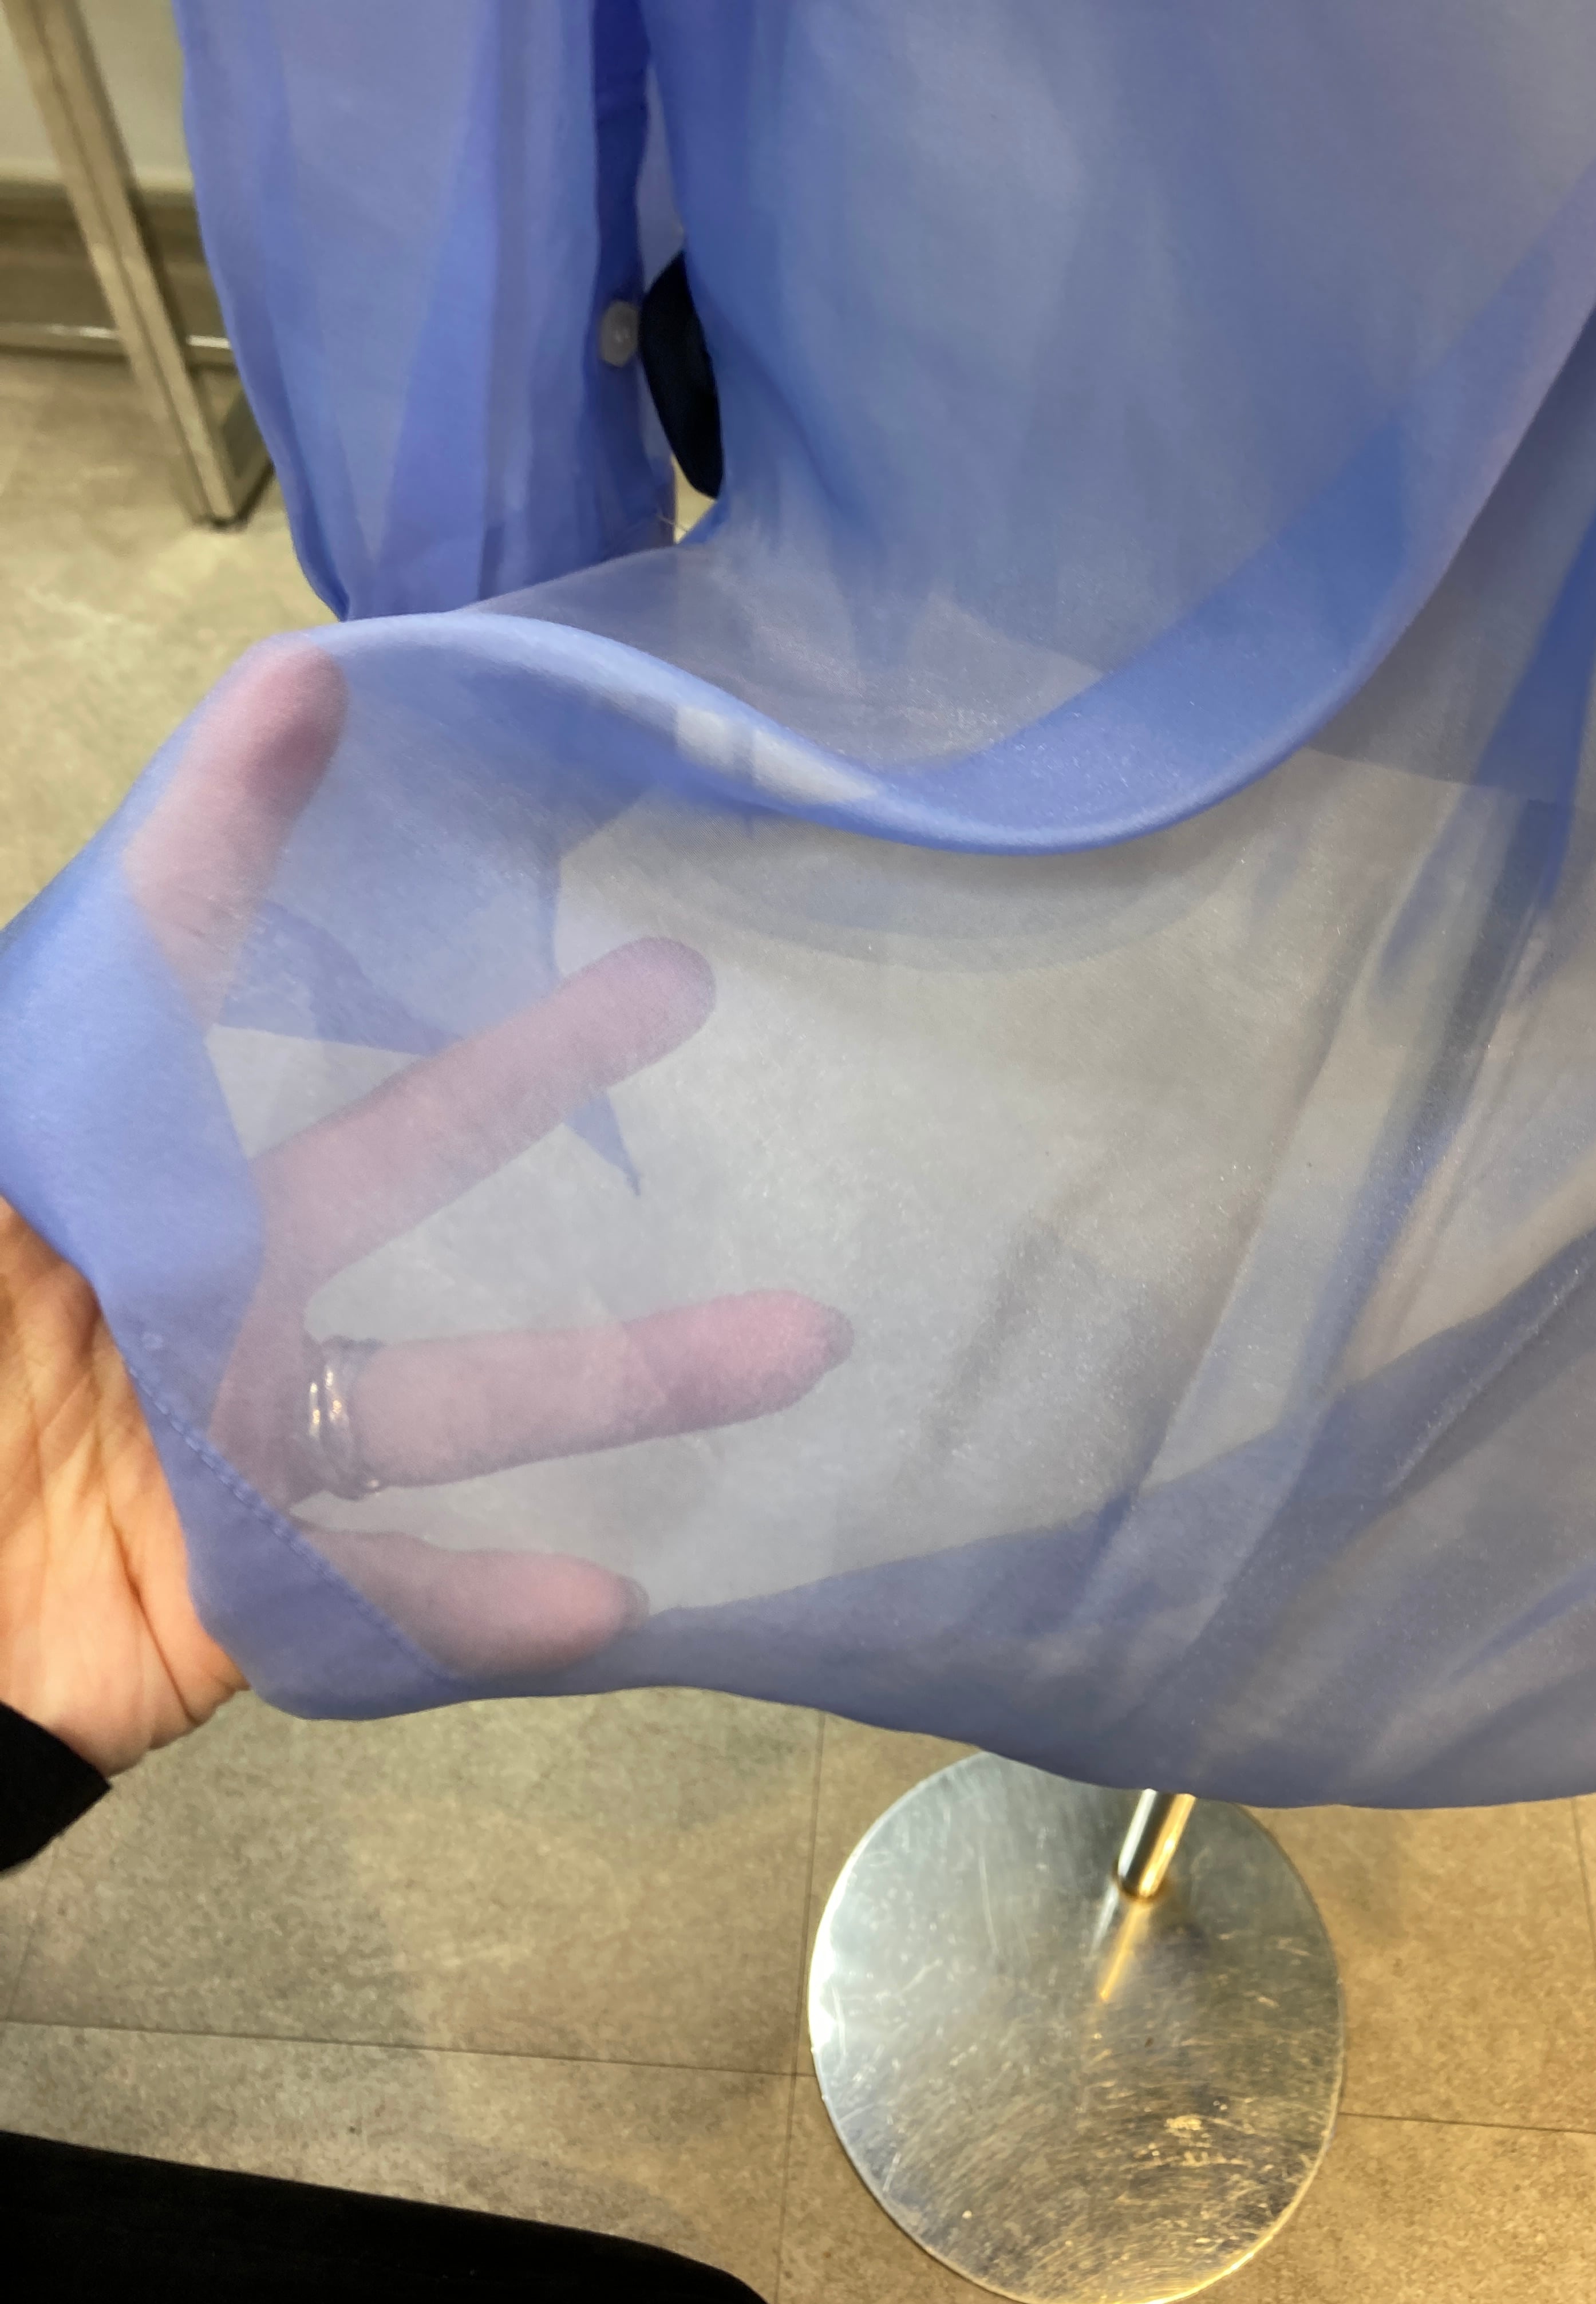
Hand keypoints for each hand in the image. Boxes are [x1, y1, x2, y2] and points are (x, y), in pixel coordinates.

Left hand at [0, 645, 850, 1772]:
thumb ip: (7, 1077)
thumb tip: (61, 942)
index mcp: (85, 1178)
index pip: (161, 986)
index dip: (226, 835)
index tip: (308, 689)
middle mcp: (186, 1278)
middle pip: (387, 1161)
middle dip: (533, 1073)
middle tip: (678, 985)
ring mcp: (235, 1431)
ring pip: (447, 1395)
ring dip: (626, 1375)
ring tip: (800, 1339)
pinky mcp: (254, 1586)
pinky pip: (389, 1599)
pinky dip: (485, 1606)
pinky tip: (607, 1596)